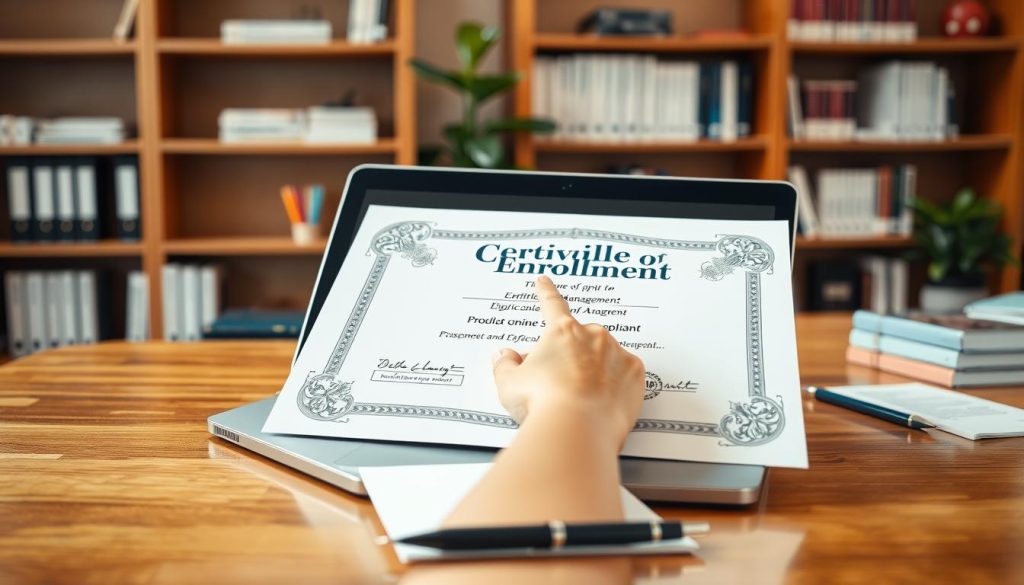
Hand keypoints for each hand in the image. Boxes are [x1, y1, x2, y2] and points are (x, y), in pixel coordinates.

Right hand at [491, 276, 644, 446]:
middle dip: (571, 356)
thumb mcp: (509, 384)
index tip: (544, 281)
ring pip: (605, 357)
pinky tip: (601, 401)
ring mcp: (617, 353)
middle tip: (559, 383)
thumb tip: (504, 355)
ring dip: (595, 370)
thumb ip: (505, 365)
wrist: (576, 429)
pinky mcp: (635, 374)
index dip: (545, 292)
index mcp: (560, 332)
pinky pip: (624, 374)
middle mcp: (592, 336)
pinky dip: (615, 385)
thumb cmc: (542, 403)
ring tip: (581, 399)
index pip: (551, 304)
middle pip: (580, 340)